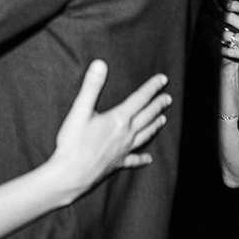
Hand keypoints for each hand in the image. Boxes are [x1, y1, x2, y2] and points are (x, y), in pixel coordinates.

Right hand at [46, 61, 170, 203]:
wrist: (71, 175)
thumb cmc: (73, 143)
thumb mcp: (80, 110)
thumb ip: (91, 86)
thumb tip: (100, 64)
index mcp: (118, 119)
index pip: (139, 99)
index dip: (151, 88)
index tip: (162, 80)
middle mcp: (126, 134)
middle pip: (146, 116)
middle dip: (158, 105)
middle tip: (168, 98)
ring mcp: (123, 150)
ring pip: (145, 135)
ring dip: (154, 126)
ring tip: (163, 120)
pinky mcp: (117, 164)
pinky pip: (134, 160)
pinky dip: (143, 158)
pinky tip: (149, 159)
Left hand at [221, 0, 238, 85]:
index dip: (233, 3)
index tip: (228, 2)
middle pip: (230, 17)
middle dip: (220, 12)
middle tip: (215, 10)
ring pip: (226, 34)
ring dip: (217, 30)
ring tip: (212, 26)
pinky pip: (229, 51)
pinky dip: (222, 49)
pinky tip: (219, 47)